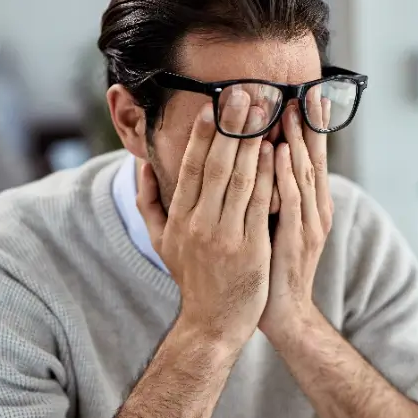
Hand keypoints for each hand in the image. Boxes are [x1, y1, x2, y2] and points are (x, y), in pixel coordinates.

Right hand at [137, 88, 274, 349]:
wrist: (212, 324)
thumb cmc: (191, 278)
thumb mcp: (161, 241)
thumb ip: (148, 201)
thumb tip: (141, 165)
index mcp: (179, 218)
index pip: (191, 168)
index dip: (202, 135)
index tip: (212, 105)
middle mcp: (199, 224)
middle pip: (217, 166)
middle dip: (231, 127)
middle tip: (245, 93)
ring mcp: (225, 237)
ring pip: (241, 180)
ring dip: (253, 142)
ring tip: (264, 112)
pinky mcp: (251, 249)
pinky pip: (260, 204)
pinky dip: (268, 175)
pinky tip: (276, 151)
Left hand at [259, 90, 333, 338]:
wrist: (283, 311)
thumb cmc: (272, 264)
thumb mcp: (275, 222)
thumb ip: (272, 192)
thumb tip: (260, 159)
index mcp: (311, 204)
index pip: (310, 157)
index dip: (310, 127)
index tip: (307, 94)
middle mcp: (316, 209)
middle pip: (313, 159)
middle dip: (309, 124)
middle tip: (305, 90)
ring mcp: (309, 224)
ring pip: (303, 174)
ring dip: (297, 140)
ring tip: (291, 108)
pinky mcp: (296, 239)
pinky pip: (290, 200)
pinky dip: (285, 174)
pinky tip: (278, 152)